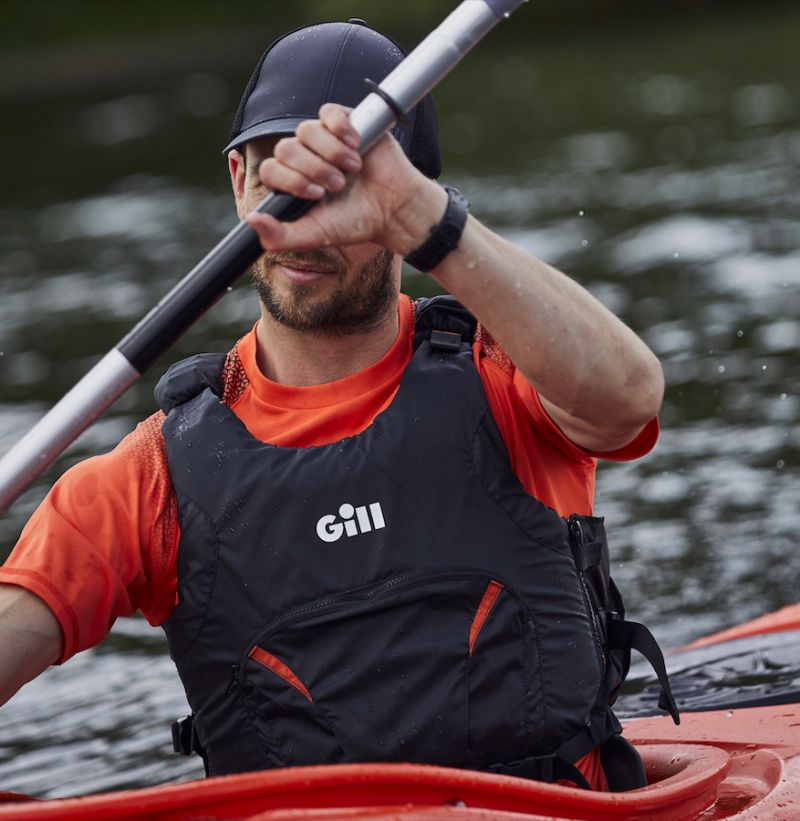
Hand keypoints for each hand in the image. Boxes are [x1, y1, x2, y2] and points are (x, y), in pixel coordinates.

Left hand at [245, 103, 446, 256]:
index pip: (270, 169)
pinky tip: (355, 144)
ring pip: (306, 130)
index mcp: (292, 182)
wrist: (393, 209)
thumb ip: (280, 236)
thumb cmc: (355, 222)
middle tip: (338, 186)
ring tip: (353, 169)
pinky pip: (328, 113)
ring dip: (330, 154)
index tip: (317, 195)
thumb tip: (251, 219)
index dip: (291, 180)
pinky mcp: (344, 122)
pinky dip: (340, 129)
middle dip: (313, 170)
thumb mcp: (314, 235)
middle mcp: (304, 158)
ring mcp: (323, 139)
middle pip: (286, 148)